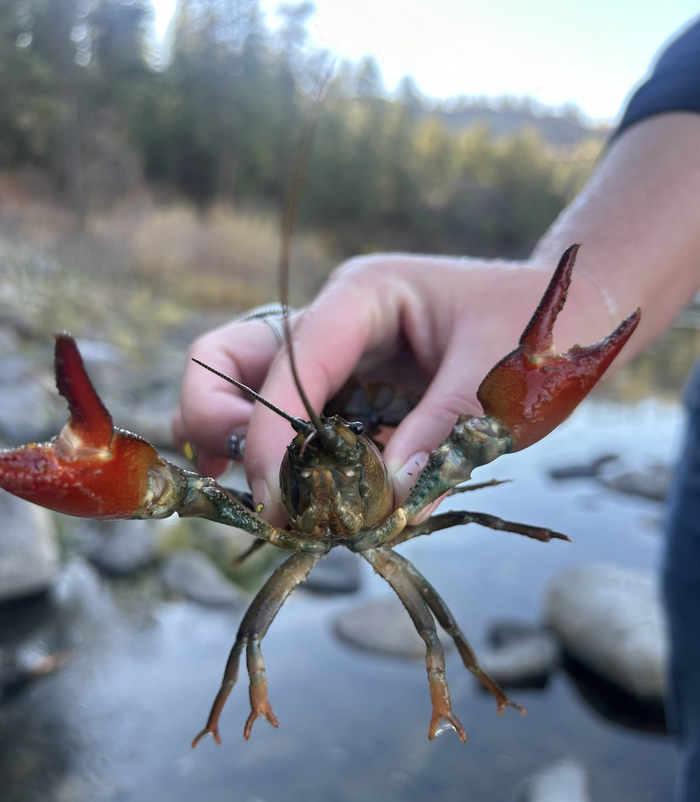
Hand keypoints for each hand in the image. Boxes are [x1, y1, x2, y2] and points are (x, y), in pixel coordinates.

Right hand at [173, 252, 610, 524]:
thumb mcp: (493, 381)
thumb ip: (436, 437)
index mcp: (364, 296)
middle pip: (229, 355)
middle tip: (248, 487)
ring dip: (236, 445)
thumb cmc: (535, 330)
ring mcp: (332, 358)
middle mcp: (332, 322)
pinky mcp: (344, 395)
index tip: (273, 500)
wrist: (567, 318)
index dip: (269, 432)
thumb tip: (381, 506)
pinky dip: (279, 464)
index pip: (292, 358)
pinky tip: (292, 503)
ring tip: (262, 503)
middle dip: (217, 419)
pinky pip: (290, 426)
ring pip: (243, 388)